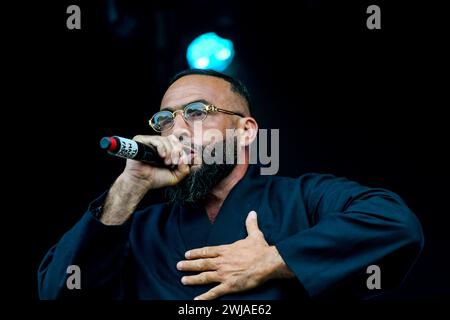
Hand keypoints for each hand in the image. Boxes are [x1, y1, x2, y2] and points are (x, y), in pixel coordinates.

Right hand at [100, 134, 190, 224]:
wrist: (141, 182)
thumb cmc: (156, 178)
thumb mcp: (176, 176)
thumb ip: (185, 168)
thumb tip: (191, 158)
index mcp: (168, 149)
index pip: (180, 142)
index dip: (186, 148)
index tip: (187, 158)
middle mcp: (160, 144)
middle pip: (175, 140)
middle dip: (177, 151)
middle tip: (174, 163)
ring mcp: (151, 141)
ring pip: (167, 140)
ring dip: (170, 152)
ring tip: (167, 163)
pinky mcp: (142, 140)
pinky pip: (156, 140)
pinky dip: (162, 148)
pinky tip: (162, 156)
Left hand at [176, 211, 293, 299]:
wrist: (268, 263)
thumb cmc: (261, 249)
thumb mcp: (254, 234)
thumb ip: (250, 224)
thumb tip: (252, 213)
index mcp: (226, 250)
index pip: (207, 251)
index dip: (196, 253)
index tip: (187, 254)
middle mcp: (222, 262)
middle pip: (202, 263)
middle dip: (189, 265)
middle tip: (178, 266)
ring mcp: (224, 274)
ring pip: (204, 277)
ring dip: (193, 279)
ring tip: (183, 280)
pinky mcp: (230, 285)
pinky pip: (215, 292)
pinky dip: (205, 297)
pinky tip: (196, 300)